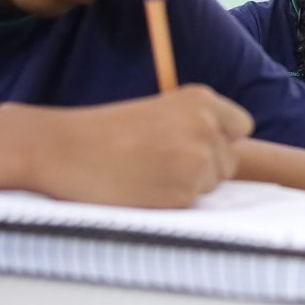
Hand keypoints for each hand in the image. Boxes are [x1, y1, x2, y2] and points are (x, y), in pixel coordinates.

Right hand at [31, 85, 252, 207]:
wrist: (62, 150)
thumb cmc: (105, 132)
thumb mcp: (159, 111)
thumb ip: (195, 125)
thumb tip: (225, 152)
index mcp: (201, 99)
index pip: (242, 126)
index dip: (222, 139)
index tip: (199, 144)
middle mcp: (207, 127)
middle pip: (229, 160)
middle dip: (205, 166)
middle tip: (160, 162)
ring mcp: (197, 161)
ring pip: (211, 184)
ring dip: (187, 185)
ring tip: (145, 173)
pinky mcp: (183, 194)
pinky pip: (190, 204)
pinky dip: (170, 202)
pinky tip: (141, 188)